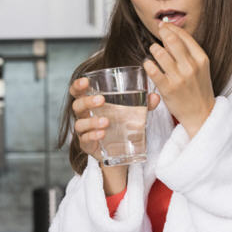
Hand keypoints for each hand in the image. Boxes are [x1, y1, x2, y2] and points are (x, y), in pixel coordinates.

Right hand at [70, 76, 159, 195]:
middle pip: (77, 105)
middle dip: (87, 101)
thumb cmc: (121, 124)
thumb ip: (143, 104)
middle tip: (102, 100)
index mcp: (90, 103)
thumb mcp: (133, 112)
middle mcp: (84, 115)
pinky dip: (93, 136)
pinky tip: (102, 134)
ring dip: (92, 121)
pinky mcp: (87, 145)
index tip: (85, 82)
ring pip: (80, 124)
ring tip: (106, 121)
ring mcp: (84, 131)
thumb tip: (154, 97)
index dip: (78, 86)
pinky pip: (85, 140)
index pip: (77, 91)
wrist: (119, 150)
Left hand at [143, 21, 214, 138]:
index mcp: (201, 59)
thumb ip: (189, 52)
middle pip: (172, 40)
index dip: (171, 28)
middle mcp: (191, 67)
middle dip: (162, 32)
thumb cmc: (198, 89)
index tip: (164, 25)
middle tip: (157, 30)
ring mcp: (179, 78)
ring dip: (154, 48)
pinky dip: (148, 64)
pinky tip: (148, 64)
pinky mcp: (168, 89)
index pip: (184, 36)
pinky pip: (153, 71)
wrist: (201, 113)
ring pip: (160, 53)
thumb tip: (172, 33)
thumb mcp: (201, 67)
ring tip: (154, 50)